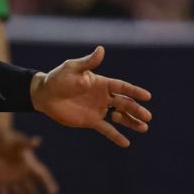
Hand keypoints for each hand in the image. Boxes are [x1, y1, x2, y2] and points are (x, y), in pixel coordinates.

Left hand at [0, 130, 58, 193]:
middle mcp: (23, 174)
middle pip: (32, 190)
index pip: (42, 176)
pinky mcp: (0, 181)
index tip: (53, 193)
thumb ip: (27, 144)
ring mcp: (12, 179)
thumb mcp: (17, 141)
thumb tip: (38, 140)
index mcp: (30, 165)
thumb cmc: (8, 138)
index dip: (48, 183)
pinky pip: (3, 193)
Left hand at [31, 46, 152, 147]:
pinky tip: (126, 143)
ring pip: (119, 117)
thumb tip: (101, 49)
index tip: (147, 96)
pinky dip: (116, 136)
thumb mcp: (73, 68)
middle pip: (124, 103)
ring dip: (131, 122)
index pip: (122, 87)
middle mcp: (103, 96)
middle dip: (136, 110)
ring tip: (144, 128)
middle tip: (148, 117)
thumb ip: (88, 62)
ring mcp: (98, 109)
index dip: (134, 92)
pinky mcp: (91, 121)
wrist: (45, 95)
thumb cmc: (58, 78)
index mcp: (101, 83)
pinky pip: (106, 129)